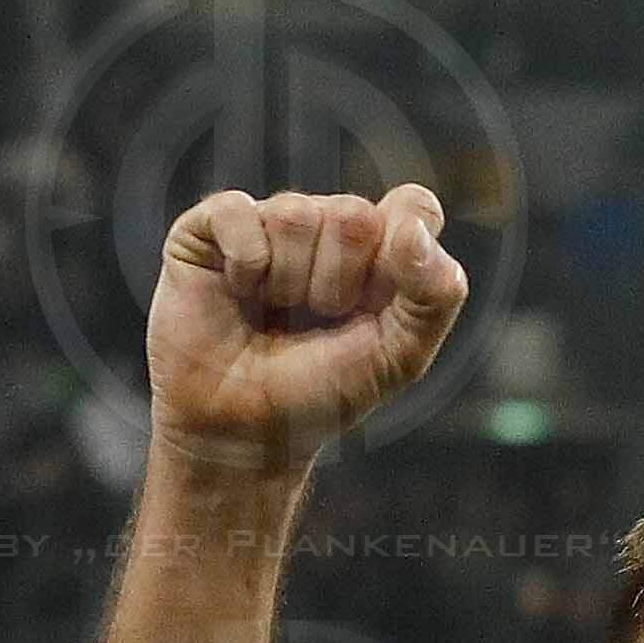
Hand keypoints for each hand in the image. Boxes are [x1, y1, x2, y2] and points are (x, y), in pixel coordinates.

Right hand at [147, 186, 467, 475]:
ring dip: (287, 282)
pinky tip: (238, 293)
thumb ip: (435, 295)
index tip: (375, 306)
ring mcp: (267, 223)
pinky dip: (246, 262)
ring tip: (272, 315)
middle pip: (354, 213)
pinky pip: (238, 212)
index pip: (413, 207)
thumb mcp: (398, 357)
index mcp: (378, 249)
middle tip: (315, 322)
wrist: (240, 435)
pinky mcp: (209, 230)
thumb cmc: (318, 395)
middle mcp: (324, 227)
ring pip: (295, 214)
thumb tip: (410, 230)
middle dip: (337, 283)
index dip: (399, 254)